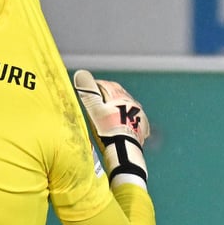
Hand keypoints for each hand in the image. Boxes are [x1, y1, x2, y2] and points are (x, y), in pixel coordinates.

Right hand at [73, 69, 149, 187]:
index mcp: (119, 97)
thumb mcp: (95, 110)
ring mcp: (138, 115)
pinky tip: (126, 122)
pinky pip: (136, 119)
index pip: (107, 85)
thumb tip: (81, 73)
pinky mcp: (142, 127)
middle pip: (119, 94)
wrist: (125, 150)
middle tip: (99, 98)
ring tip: (111, 111)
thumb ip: (88, 92)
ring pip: (128, 105)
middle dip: (109, 94)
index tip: (89, 89)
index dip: (96, 85)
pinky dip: (129, 118)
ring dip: (119, 106)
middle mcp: (131, 103)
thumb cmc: (108, 131)